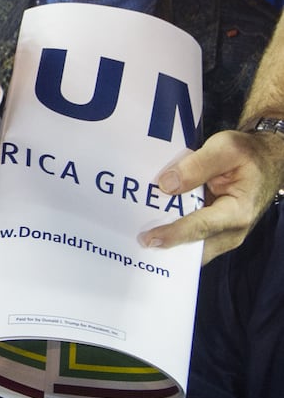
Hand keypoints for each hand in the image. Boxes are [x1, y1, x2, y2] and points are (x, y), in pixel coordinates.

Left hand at [140, 130, 283, 263]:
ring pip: (189, 249)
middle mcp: (231, 231)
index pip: (201, 227)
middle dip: (163, 247)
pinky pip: (190, 241)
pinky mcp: (212, 233)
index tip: (148, 239)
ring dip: (165, 245)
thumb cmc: (246, 154)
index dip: (173, 234)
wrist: (264, 160)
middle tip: (131, 242)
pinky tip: (147, 229)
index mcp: (237, 211)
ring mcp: (221, 235)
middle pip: (192, 245)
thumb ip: (197, 165)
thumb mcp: (226, 148)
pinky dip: (171, 237)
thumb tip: (166, 185)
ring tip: (133, 239)